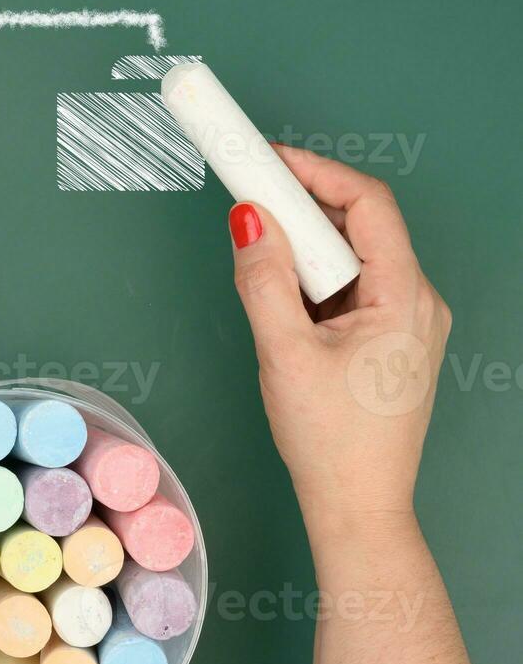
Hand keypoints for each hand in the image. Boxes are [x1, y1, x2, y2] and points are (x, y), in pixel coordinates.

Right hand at [227, 147, 467, 663]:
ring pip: (349, 255)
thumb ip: (262, 279)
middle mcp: (415, 301)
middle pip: (359, 224)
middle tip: (247, 198)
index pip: (368, 204)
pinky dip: (309, 277)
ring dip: (301, 246)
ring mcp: (404, 320)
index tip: (266, 157)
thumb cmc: (332, 439)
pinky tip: (279, 296)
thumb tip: (248, 218)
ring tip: (258, 259)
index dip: (315, 171)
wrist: (357, 506)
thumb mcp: (285, 352)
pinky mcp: (386, 338)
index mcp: (405, 298)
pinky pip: (347, 284)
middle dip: (300, 207)